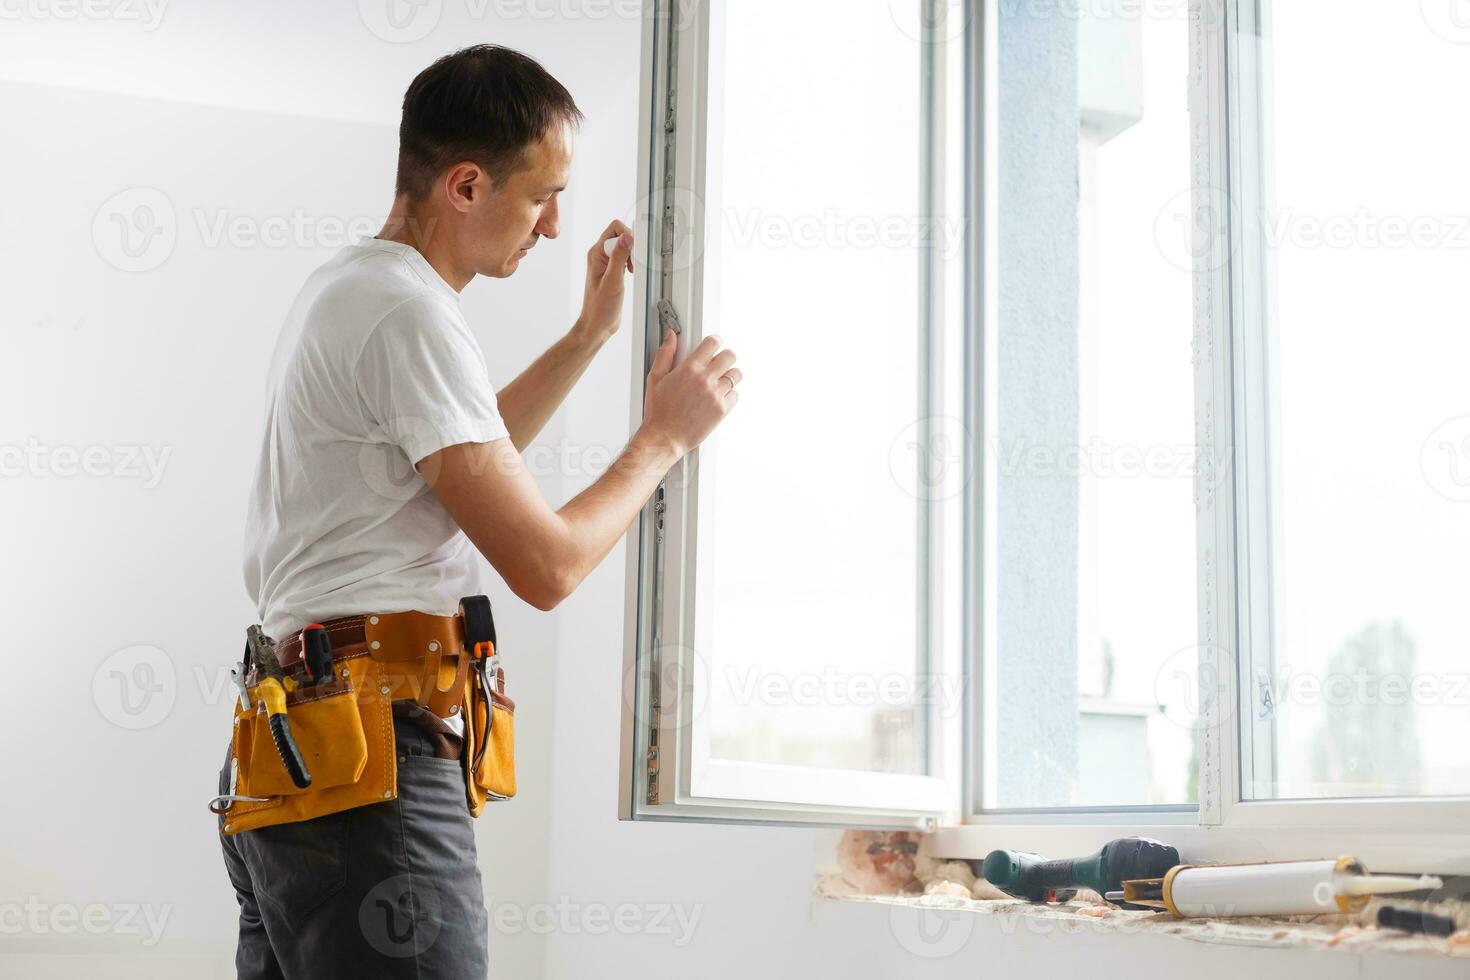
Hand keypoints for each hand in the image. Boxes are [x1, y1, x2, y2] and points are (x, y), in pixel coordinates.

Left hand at [575, 220, 634, 341]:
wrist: (597, 325)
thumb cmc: (600, 308)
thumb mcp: (612, 281)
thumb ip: (619, 258)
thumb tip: (626, 237)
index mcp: (596, 254)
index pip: (614, 229)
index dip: (627, 235)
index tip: (634, 249)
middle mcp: (599, 256)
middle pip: (619, 235)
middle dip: (631, 245)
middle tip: (632, 263)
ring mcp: (606, 264)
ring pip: (623, 247)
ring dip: (631, 255)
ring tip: (630, 270)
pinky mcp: (612, 271)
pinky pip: (623, 258)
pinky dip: (630, 263)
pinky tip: (630, 274)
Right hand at [638, 330, 740, 458]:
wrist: (665, 437)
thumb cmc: (659, 411)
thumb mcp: (656, 378)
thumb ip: (665, 354)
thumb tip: (671, 336)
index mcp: (689, 369)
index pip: (712, 343)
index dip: (714, 342)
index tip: (713, 346)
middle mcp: (704, 380)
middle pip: (730, 356)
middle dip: (725, 357)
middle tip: (720, 363)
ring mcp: (715, 395)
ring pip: (736, 375)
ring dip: (730, 375)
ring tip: (721, 381)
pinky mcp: (721, 410)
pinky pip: (735, 395)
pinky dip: (729, 395)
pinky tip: (718, 398)